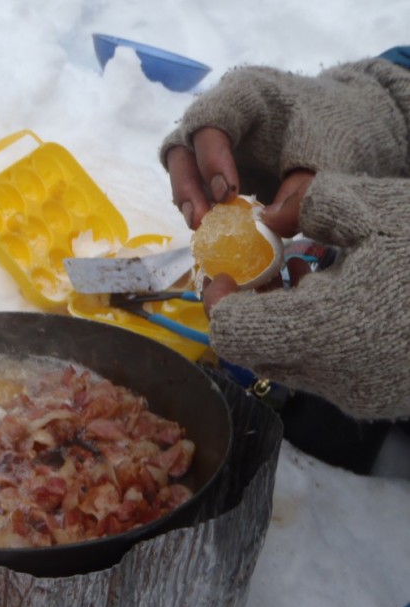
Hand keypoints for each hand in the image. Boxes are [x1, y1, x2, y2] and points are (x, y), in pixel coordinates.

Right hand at [160, 59, 407, 226]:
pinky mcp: (212, 162)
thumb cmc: (335, 130)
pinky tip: (214, 226)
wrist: (344, 125)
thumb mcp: (330, 159)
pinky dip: (200, 205)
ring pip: (180, 166)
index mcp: (246, 94)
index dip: (212, 158)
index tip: (230, 195)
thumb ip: (303, 192)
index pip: (212, 121)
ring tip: (202, 228)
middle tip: (202, 222)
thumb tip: (269, 225)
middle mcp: (218, 113)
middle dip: (188, 186)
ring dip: (188, 199)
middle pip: (183, 146)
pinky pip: (194, 183)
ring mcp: (211, 139)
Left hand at [206, 171, 409, 419]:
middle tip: (274, 270)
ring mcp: (362, 395)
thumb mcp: (381, 207)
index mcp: (324, 331)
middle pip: (256, 353)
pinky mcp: (386, 400)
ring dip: (287, 324)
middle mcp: (335, 376)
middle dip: (254, 310)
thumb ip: (317, 206)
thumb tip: (279, 217)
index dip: (221, 301)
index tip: (228, 270)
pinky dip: (323, 340)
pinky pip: (329, 372)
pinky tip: (355, 303)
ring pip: (291, 363)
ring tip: (321, 278)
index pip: (232, 334)